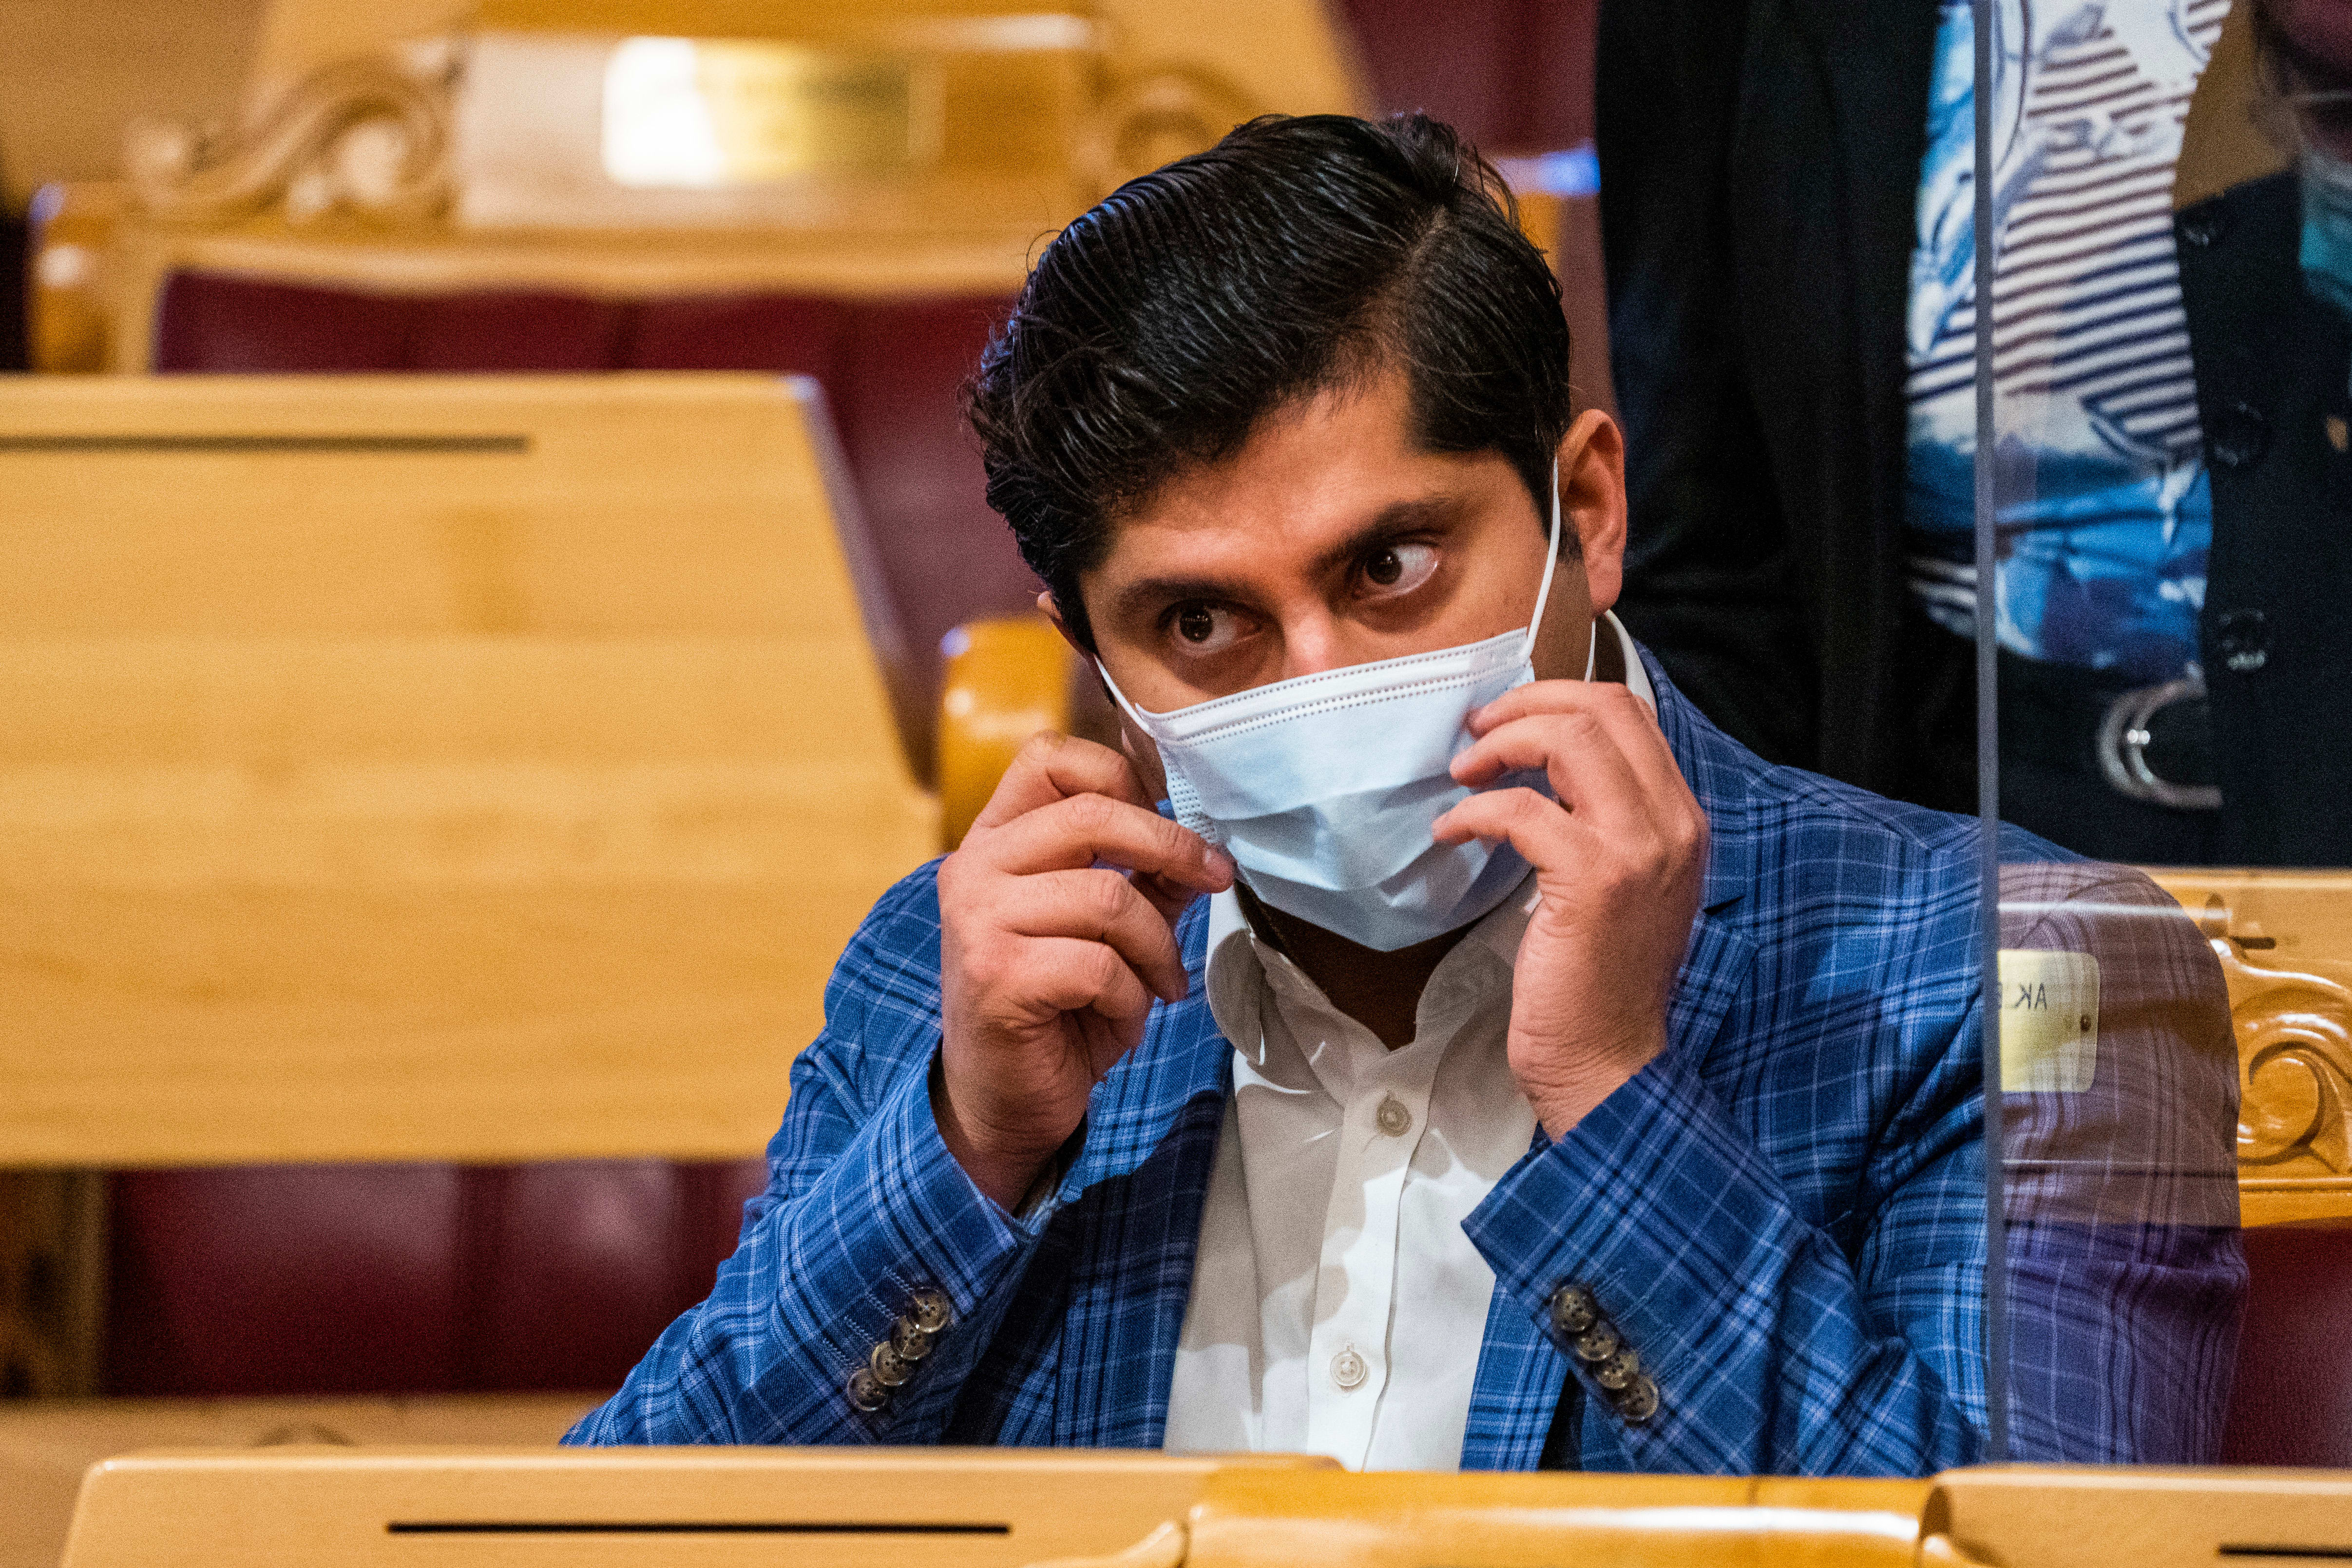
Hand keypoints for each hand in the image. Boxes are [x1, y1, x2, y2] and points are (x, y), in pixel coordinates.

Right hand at [935, 732, 1235, 1209]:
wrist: (1002, 1101)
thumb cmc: (1056, 1009)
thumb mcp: (1106, 933)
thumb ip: (1143, 880)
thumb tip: (1200, 844)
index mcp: (994, 842)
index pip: (1049, 758)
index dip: (1120, 775)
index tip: (1168, 819)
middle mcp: (974, 869)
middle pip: (1092, 816)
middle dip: (1172, 847)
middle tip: (1216, 878)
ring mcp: (978, 920)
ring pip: (1109, 898)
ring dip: (1157, 947)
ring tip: (1160, 983)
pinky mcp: (996, 975)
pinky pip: (1099, 964)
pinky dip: (1131, 996)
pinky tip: (1124, 1017)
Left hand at [1431, 680, 1706, 1137]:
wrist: (1609, 1058)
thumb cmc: (1601, 979)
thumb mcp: (1623, 885)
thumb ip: (1604, 822)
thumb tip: (1542, 767)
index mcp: (1680, 819)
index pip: (1631, 713)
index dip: (1561, 697)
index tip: (1509, 718)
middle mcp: (1671, 824)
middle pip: (1602, 710)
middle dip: (1527, 705)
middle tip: (1477, 731)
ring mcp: (1637, 849)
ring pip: (1570, 741)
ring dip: (1502, 745)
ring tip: (1463, 772)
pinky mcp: (1591, 879)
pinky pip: (1522, 810)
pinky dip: (1475, 811)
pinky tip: (1452, 831)